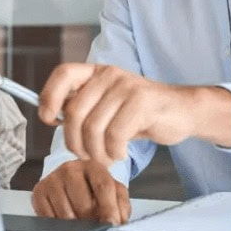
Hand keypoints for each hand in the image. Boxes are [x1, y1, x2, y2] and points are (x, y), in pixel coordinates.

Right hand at [32, 160, 130, 224]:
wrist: (70, 181)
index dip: (109, 209)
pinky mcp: (39, 191)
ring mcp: (53, 179)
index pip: (103, 187)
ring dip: (75, 226)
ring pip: (66, 215)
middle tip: (94, 225)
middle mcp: (71, 169)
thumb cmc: (94, 189)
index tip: (111, 225)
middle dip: (92, 221)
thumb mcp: (113, 192)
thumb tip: (118, 224)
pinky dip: (58, 225)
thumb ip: (121, 206)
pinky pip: (49, 218)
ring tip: (80, 223)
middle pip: (84, 204)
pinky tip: (64, 220)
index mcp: (93, 166)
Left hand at [39, 63, 230, 165]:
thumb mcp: (108, 106)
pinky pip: (114, 135)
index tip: (48, 119)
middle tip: (87, 155)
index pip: (64, 74)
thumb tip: (51, 117)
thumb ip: (83, 108)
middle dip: (75, 142)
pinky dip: (113, 152)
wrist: (181, 111)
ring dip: (96, 153)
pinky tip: (120, 153)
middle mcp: (109, 75)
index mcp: (96, 73)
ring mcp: (126, 86)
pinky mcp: (142, 102)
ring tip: (106, 157)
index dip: (49, 95)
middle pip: (74, 112)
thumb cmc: (140, 113)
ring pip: (93, 128)